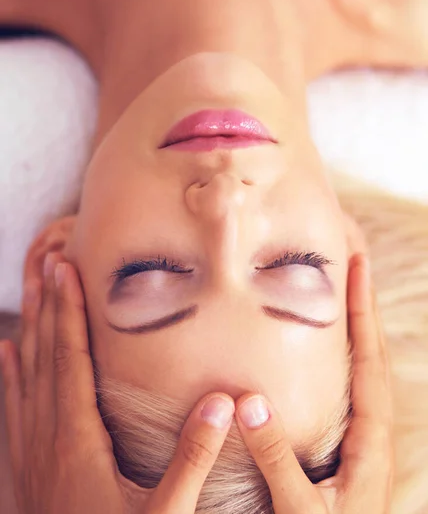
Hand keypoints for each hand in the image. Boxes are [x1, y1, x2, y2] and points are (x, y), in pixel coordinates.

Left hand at [0, 253, 235, 513]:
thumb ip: (192, 459)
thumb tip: (223, 404)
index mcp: (77, 438)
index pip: (70, 359)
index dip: (68, 312)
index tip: (66, 271)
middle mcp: (46, 436)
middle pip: (42, 355)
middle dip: (46, 305)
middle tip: (45, 261)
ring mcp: (29, 452)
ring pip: (23, 375)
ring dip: (27, 328)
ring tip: (30, 291)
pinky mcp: (24, 466)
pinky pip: (12, 407)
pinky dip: (8, 374)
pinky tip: (4, 354)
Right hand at [233, 254, 392, 512]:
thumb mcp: (301, 511)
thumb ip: (277, 459)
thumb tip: (249, 402)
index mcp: (369, 443)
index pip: (370, 362)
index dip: (362, 313)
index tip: (356, 268)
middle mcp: (371, 435)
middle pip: (373, 357)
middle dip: (364, 309)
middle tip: (353, 265)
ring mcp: (361, 442)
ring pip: (365, 373)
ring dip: (357, 331)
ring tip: (340, 298)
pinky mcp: (346, 451)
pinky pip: (351, 393)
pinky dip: (344, 360)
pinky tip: (325, 356)